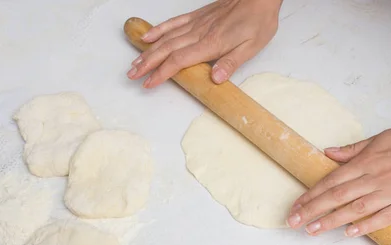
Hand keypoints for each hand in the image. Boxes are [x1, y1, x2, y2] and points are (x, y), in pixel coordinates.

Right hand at [127, 0, 281, 87]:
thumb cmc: (258, 21)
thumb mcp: (252, 47)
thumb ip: (231, 63)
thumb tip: (216, 79)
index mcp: (211, 44)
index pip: (179, 61)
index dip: (162, 73)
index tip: (148, 83)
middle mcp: (199, 33)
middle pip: (167, 50)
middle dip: (147, 64)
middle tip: (132, 75)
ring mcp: (196, 23)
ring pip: (166, 38)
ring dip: (148, 51)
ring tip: (135, 62)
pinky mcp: (197, 16)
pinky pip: (173, 23)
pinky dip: (159, 29)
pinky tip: (148, 36)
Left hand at [286, 123, 390, 236]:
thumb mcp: (381, 138)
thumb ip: (353, 150)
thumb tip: (328, 153)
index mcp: (367, 162)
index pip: (331, 181)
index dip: (311, 195)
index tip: (296, 206)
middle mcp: (375, 178)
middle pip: (337, 197)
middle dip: (312, 211)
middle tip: (294, 222)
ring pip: (355, 209)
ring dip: (331, 221)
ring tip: (312, 230)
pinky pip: (382, 218)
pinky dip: (365, 226)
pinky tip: (349, 233)